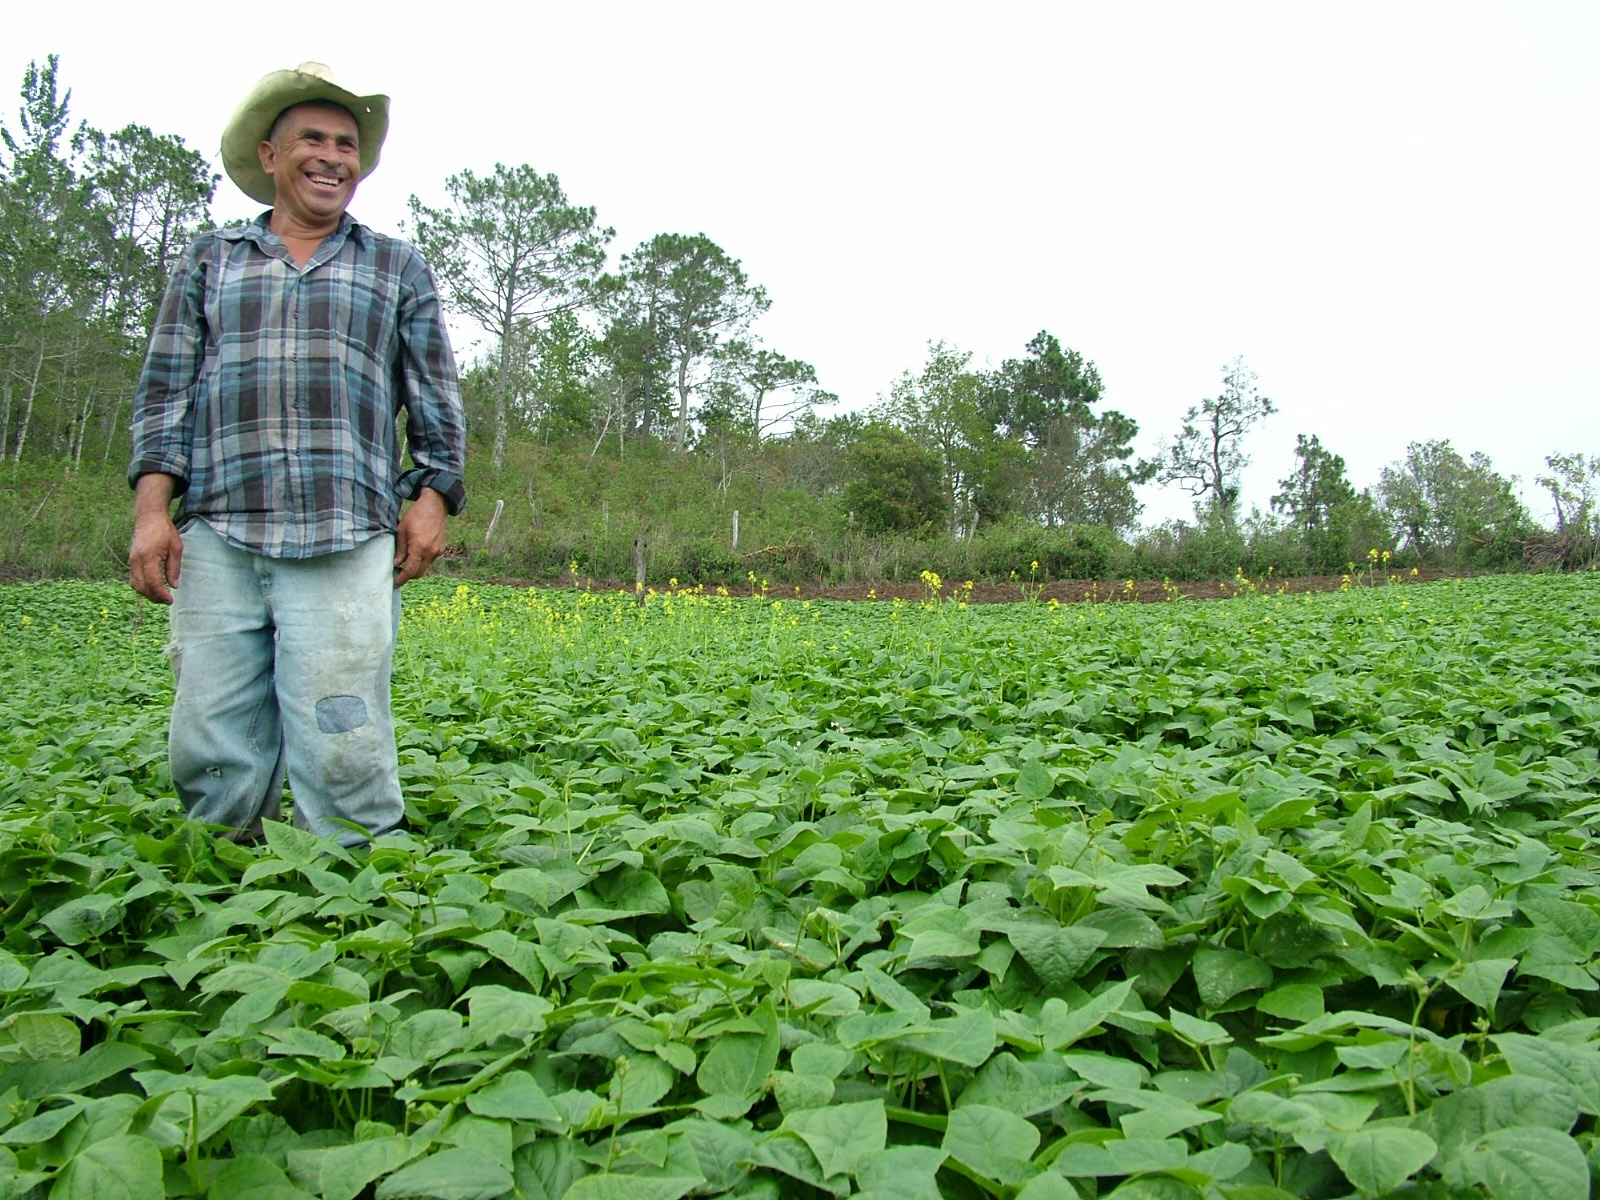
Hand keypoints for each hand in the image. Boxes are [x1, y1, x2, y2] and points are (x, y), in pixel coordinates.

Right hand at [128, 475, 182, 603]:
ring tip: (161, 596)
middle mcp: (136, 560)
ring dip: (147, 593)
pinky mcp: (131, 559)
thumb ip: (174, 568)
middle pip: (141, 586)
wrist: (148, 517)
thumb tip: (174, 586)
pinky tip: (152, 588)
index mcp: (148, 557)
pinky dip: (142, 586)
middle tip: (167, 601)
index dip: (161, 594)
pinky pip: (133, 578)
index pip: (152, 581)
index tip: (170, 600)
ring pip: (135, 584)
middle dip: (154, 597)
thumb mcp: (176, 547)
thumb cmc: (164, 530)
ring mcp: (131, 560)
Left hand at [394, 488, 447, 586]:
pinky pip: (430, 559)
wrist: (434, 506)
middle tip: (399, 573)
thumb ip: (400, 549)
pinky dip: (422, 560)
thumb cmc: (416, 515)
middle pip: (419, 573)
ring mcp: (438, 551)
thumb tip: (396, 563)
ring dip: (416, 567)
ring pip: (425, 567)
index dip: (402, 578)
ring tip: (407, 560)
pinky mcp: (441, 548)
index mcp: (419, 547)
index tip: (395, 583)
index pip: (410, 570)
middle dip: (409, 576)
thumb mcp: (402, 530)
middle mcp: (431, 552)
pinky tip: (417, 551)